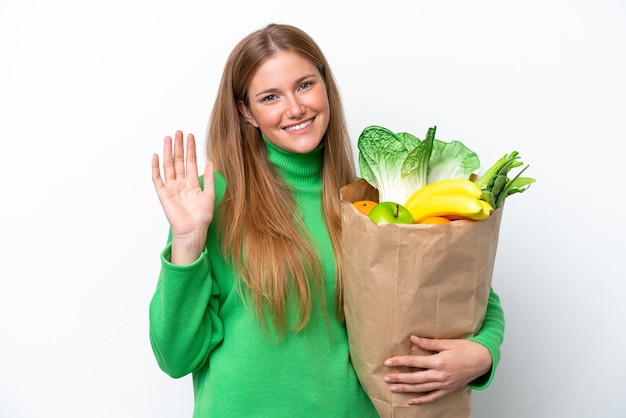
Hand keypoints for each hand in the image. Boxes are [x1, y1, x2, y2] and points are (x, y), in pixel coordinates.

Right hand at [152, 131, 214, 263]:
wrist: (193, 230)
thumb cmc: (202, 217)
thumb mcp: (210, 195)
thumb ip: (209, 178)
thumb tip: (211, 162)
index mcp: (192, 183)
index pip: (190, 162)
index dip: (190, 149)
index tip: (190, 136)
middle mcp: (181, 184)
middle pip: (178, 161)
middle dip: (178, 146)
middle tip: (178, 132)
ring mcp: (171, 188)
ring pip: (168, 166)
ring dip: (168, 152)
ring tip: (168, 139)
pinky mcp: (163, 194)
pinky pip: (157, 179)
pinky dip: (156, 168)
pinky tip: (156, 156)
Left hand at [383, 335, 491, 404]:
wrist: (483, 360)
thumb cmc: (466, 349)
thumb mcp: (447, 343)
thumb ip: (429, 343)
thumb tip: (413, 338)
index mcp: (439, 361)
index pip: (414, 362)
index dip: (400, 362)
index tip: (388, 362)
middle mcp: (440, 375)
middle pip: (415, 378)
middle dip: (399, 378)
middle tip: (386, 378)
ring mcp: (444, 384)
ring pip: (421, 389)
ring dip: (406, 389)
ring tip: (393, 388)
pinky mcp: (448, 390)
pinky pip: (432, 397)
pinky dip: (421, 400)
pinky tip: (411, 401)